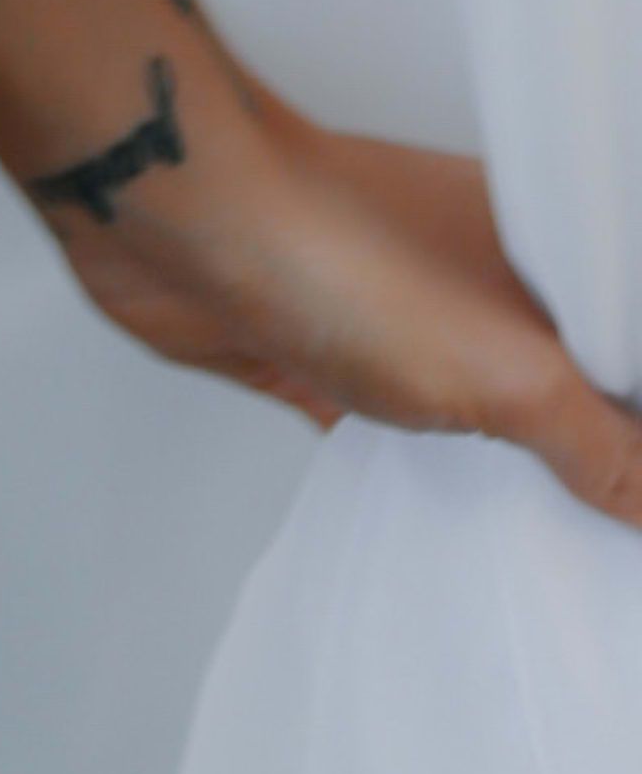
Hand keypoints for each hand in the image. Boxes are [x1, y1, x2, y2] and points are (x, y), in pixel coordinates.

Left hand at [36, 0, 641, 532]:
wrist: (177, 215)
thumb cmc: (338, 246)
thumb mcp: (512, 370)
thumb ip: (603, 446)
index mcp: (542, 256)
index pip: (625, 344)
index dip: (638, 419)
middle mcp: (478, 280)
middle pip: (566, 386)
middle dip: (596, 455)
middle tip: (621, 544)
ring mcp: (403, 321)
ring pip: (484, 416)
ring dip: (515, 476)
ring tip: (568, 559)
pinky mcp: (332, 363)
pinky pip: (403, 440)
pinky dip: (432, 486)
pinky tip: (462, 538)